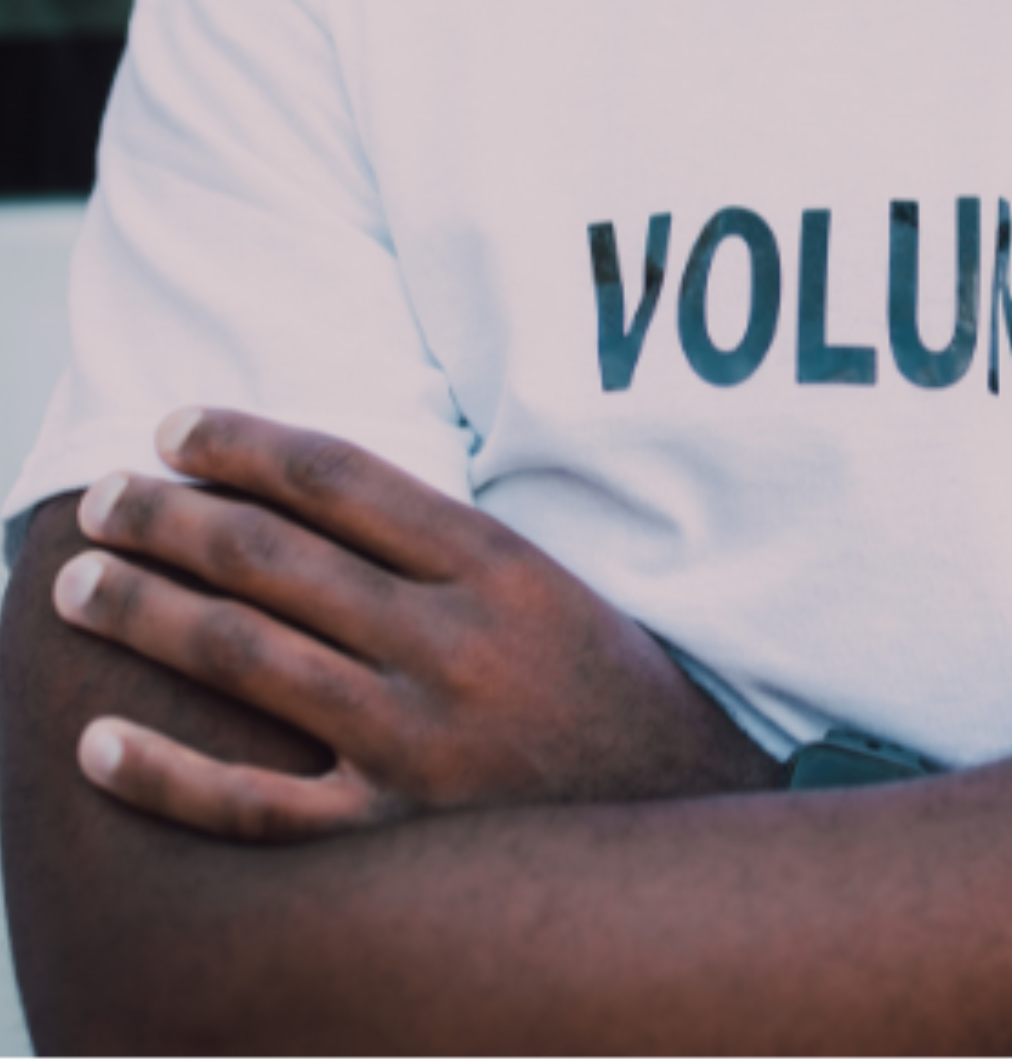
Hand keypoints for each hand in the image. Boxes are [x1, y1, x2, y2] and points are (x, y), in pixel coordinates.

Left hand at [53, 408, 781, 840]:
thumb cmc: (614, 693)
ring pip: (245, 659)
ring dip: (143, 612)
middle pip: (271, 558)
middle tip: (103, 501)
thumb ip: (447, 545)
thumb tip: (307, 494)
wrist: (683, 822)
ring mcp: (421, 743)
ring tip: (78, 584)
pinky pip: (254, 806)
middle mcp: (455, 645)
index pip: (337, 476)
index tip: (173, 427)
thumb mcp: (555, 589)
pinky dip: (166, 774)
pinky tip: (100, 742)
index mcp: (501, 568)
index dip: (237, 441)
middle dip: (165, 517)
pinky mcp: (397, 833)